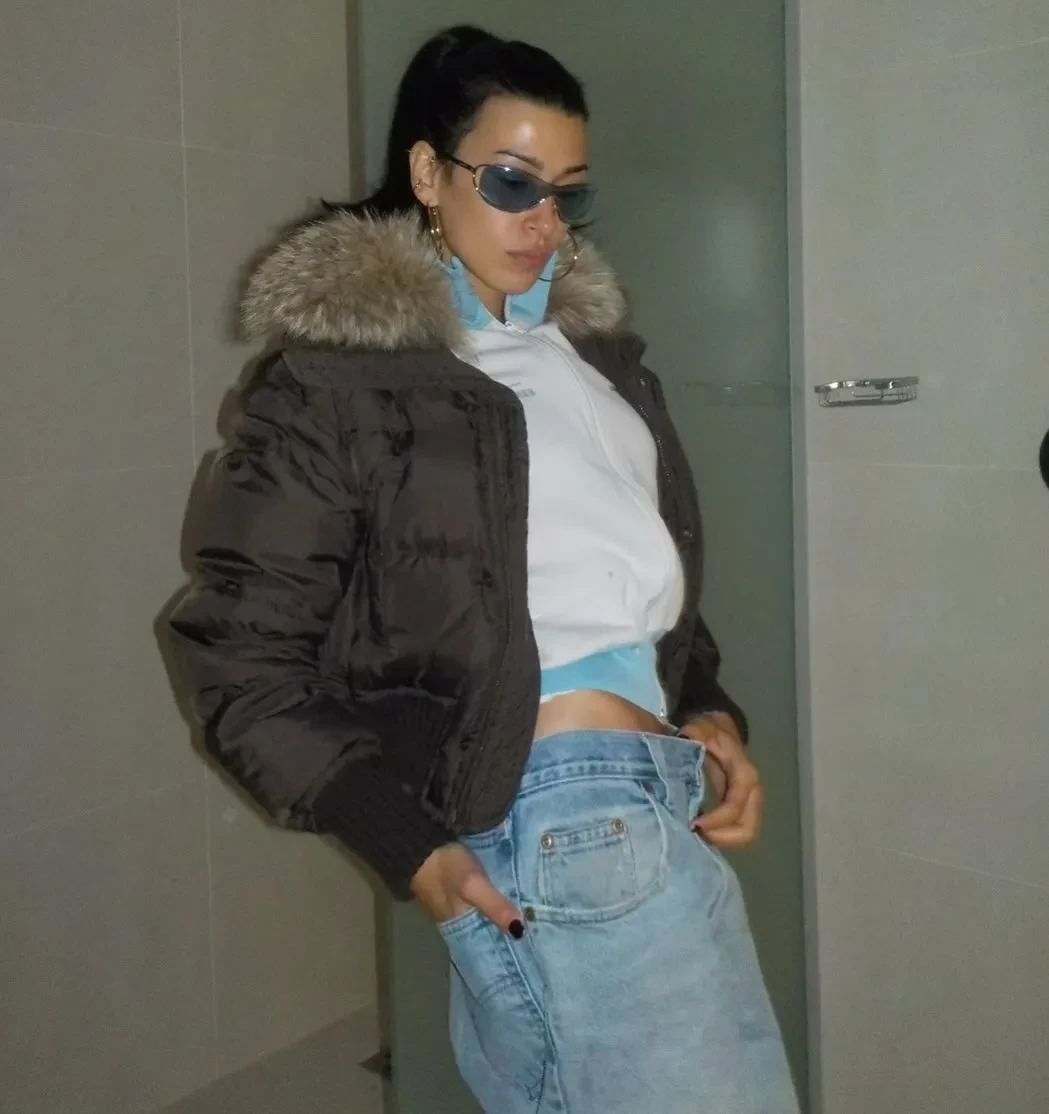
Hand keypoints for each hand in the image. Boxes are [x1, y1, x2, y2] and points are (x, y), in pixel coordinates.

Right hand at [410, 842, 524, 937]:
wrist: (418, 844)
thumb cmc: (446, 868)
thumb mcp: (473, 885)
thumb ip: (495, 907)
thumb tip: (521, 933)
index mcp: (461, 926)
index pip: (487, 945)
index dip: (508, 947)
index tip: (534, 948)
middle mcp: (459, 919)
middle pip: (489, 929)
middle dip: (510, 928)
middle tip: (540, 928)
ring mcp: (457, 902)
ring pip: (486, 914)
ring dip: (504, 913)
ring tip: (534, 912)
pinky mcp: (459, 887)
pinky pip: (483, 899)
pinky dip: (496, 899)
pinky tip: (511, 893)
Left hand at [679, 713, 763, 848]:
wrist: (719, 727)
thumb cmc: (709, 730)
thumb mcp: (700, 728)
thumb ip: (693, 736)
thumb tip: (681, 746)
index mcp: (744, 773)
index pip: (736, 804)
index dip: (717, 819)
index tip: (693, 822)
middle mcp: (752, 791)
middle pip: (748, 828)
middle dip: (722, 837)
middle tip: (694, 833)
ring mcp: (749, 801)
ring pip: (745, 833)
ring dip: (722, 838)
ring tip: (695, 833)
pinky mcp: (741, 806)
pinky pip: (736, 829)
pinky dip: (720, 834)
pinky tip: (698, 828)